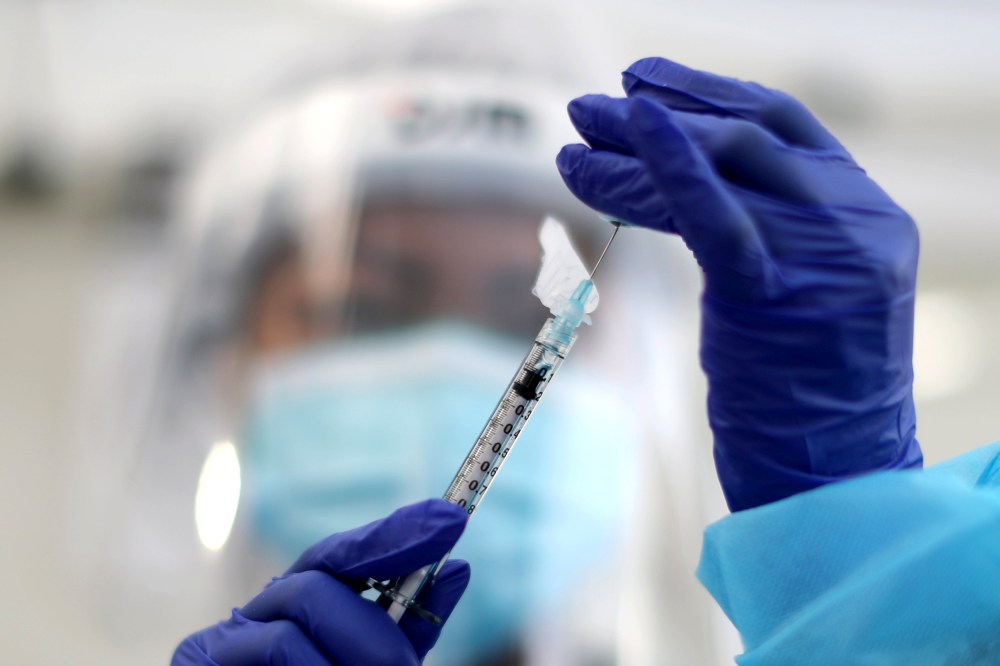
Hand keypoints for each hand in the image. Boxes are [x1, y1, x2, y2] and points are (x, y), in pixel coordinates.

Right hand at [172, 499, 469, 664]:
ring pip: (295, 621)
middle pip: (318, 584)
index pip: (343, 554)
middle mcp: (257, 614)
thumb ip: (407, 625)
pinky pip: (276, 649)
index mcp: (301, 611)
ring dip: (346, 660)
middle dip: (372, 633)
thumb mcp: (369, 665)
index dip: (395, 535)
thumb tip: (458, 568)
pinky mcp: (193, 661)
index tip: (451, 519)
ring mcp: (219, 641)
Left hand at [557, 57, 921, 509]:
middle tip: (588, 108)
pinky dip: (669, 168)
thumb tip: (677, 186)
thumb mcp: (801, 295)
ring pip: (718, 168)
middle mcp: (856, 220)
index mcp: (867, 212)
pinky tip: (629, 134)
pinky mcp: (780, 292)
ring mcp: (828, 252)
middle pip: (744, 135)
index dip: (707, 95)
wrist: (836, 478)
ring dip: (634, 147)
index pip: (781, 124)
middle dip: (658, 114)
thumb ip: (767, 234)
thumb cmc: (806, 396)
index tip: (642, 83)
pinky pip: (714, 215)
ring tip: (572, 137)